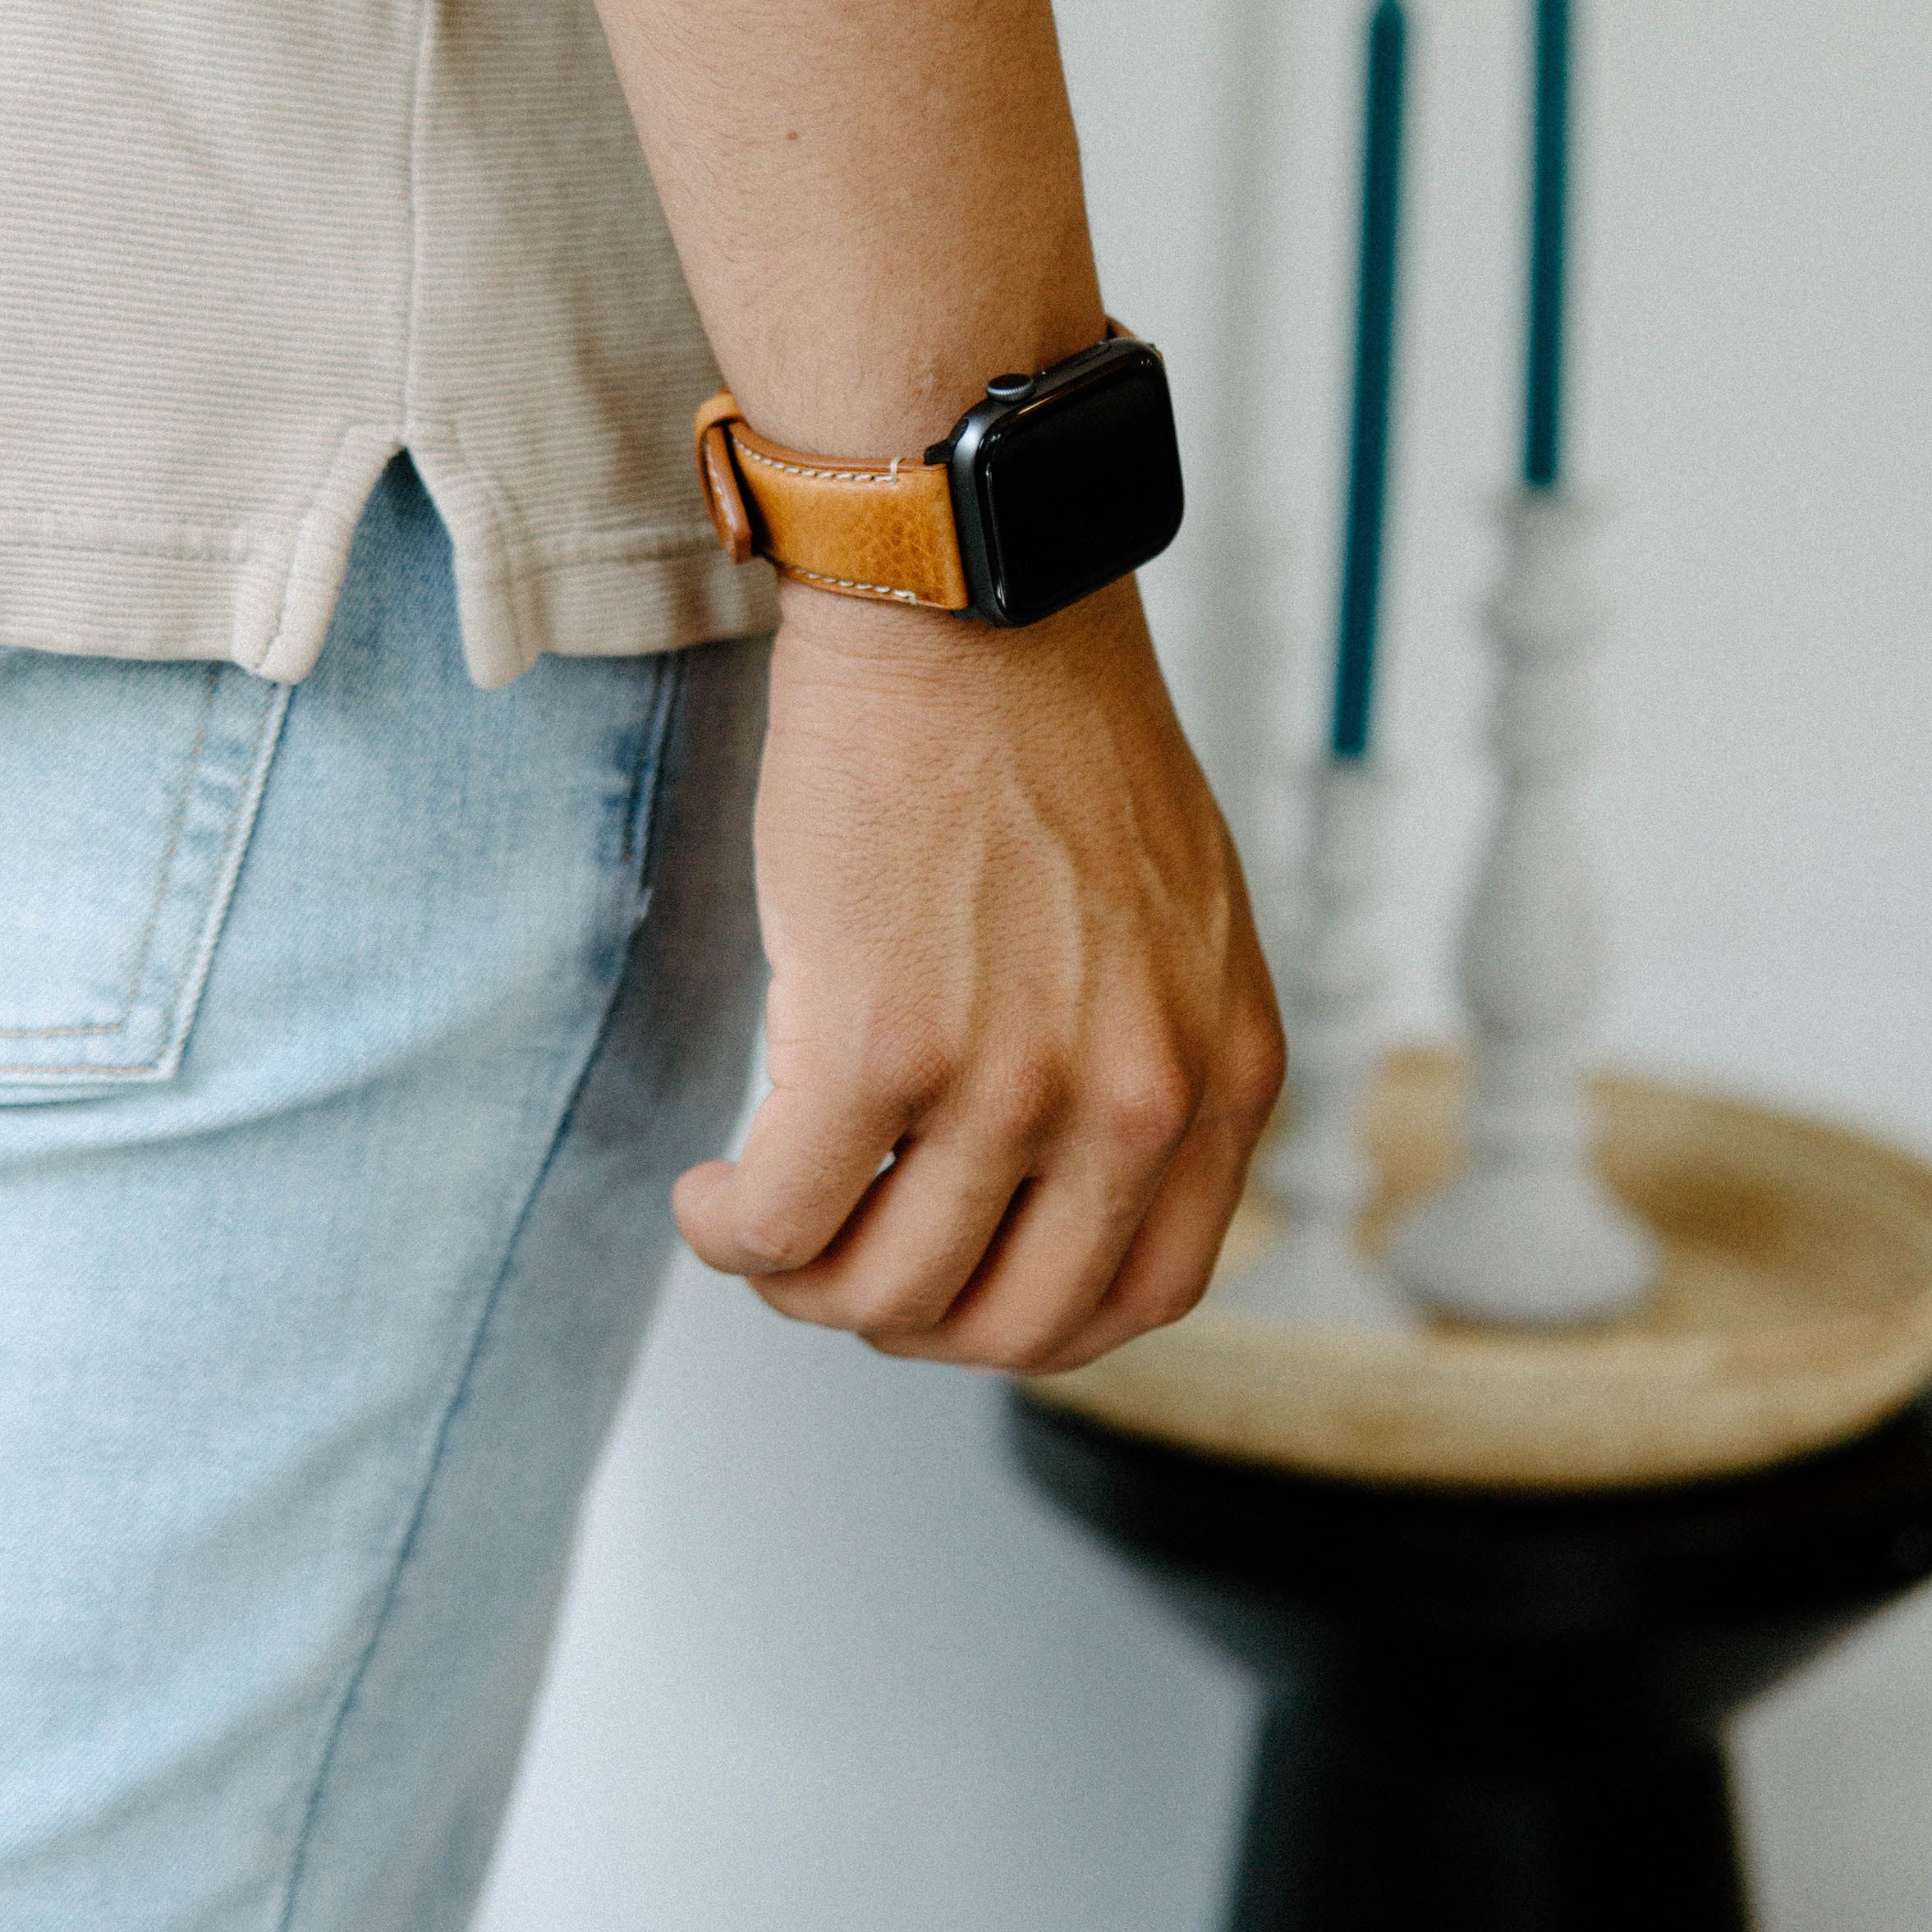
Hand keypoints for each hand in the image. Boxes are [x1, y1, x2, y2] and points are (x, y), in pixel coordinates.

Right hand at [672, 575, 1284, 1371]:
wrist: (967, 605)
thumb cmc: (1051, 735)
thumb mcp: (1177, 924)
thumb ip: (1152, 1059)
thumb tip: (1061, 1186)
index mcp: (1222, 1072)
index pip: (1145, 1295)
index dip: (1030, 1322)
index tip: (959, 1289)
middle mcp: (1134, 1096)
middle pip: (1010, 1326)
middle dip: (907, 1322)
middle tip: (841, 1264)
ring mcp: (1009, 1079)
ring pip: (884, 1293)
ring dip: (802, 1285)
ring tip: (761, 1220)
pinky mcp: (874, 1042)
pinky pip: (779, 1222)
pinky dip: (728, 1236)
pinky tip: (709, 1197)